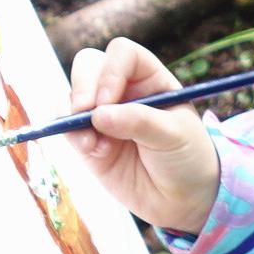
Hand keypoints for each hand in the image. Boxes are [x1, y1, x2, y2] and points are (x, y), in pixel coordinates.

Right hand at [66, 38, 220, 233]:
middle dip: (82, 88)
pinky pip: (66, 127)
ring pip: (71, 96)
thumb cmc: (187, 158)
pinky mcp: (88, 139)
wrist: (182, 199)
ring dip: (75, 117)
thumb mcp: (174, 136)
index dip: (111, 70)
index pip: (123, 54)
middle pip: (88, 66)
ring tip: (94, 144)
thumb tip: (98, 115)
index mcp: (150, 78)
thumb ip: (139, 122)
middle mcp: (123, 90)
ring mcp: (102, 114)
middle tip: (86, 115)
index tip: (109, 100)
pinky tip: (94, 152)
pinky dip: (72, 136)